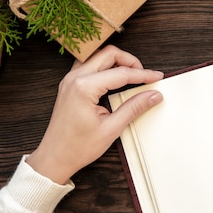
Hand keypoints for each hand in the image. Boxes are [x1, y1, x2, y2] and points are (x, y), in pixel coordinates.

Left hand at [26, 45, 163, 183]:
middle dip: (131, 61)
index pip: (121, 73)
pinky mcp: (69, 84)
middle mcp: (75, 78)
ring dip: (117, 61)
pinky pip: (89, 65)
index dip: (143, 74)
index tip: (157, 77)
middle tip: (145, 75)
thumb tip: (153, 95)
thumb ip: (134, 107)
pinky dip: (105, 66)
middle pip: (108, 54)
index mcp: (84, 87)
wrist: (55, 158)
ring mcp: (70, 80)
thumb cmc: (77, 147)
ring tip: (132, 74)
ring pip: (98, 56)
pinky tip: (115, 78)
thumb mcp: (112, 128)